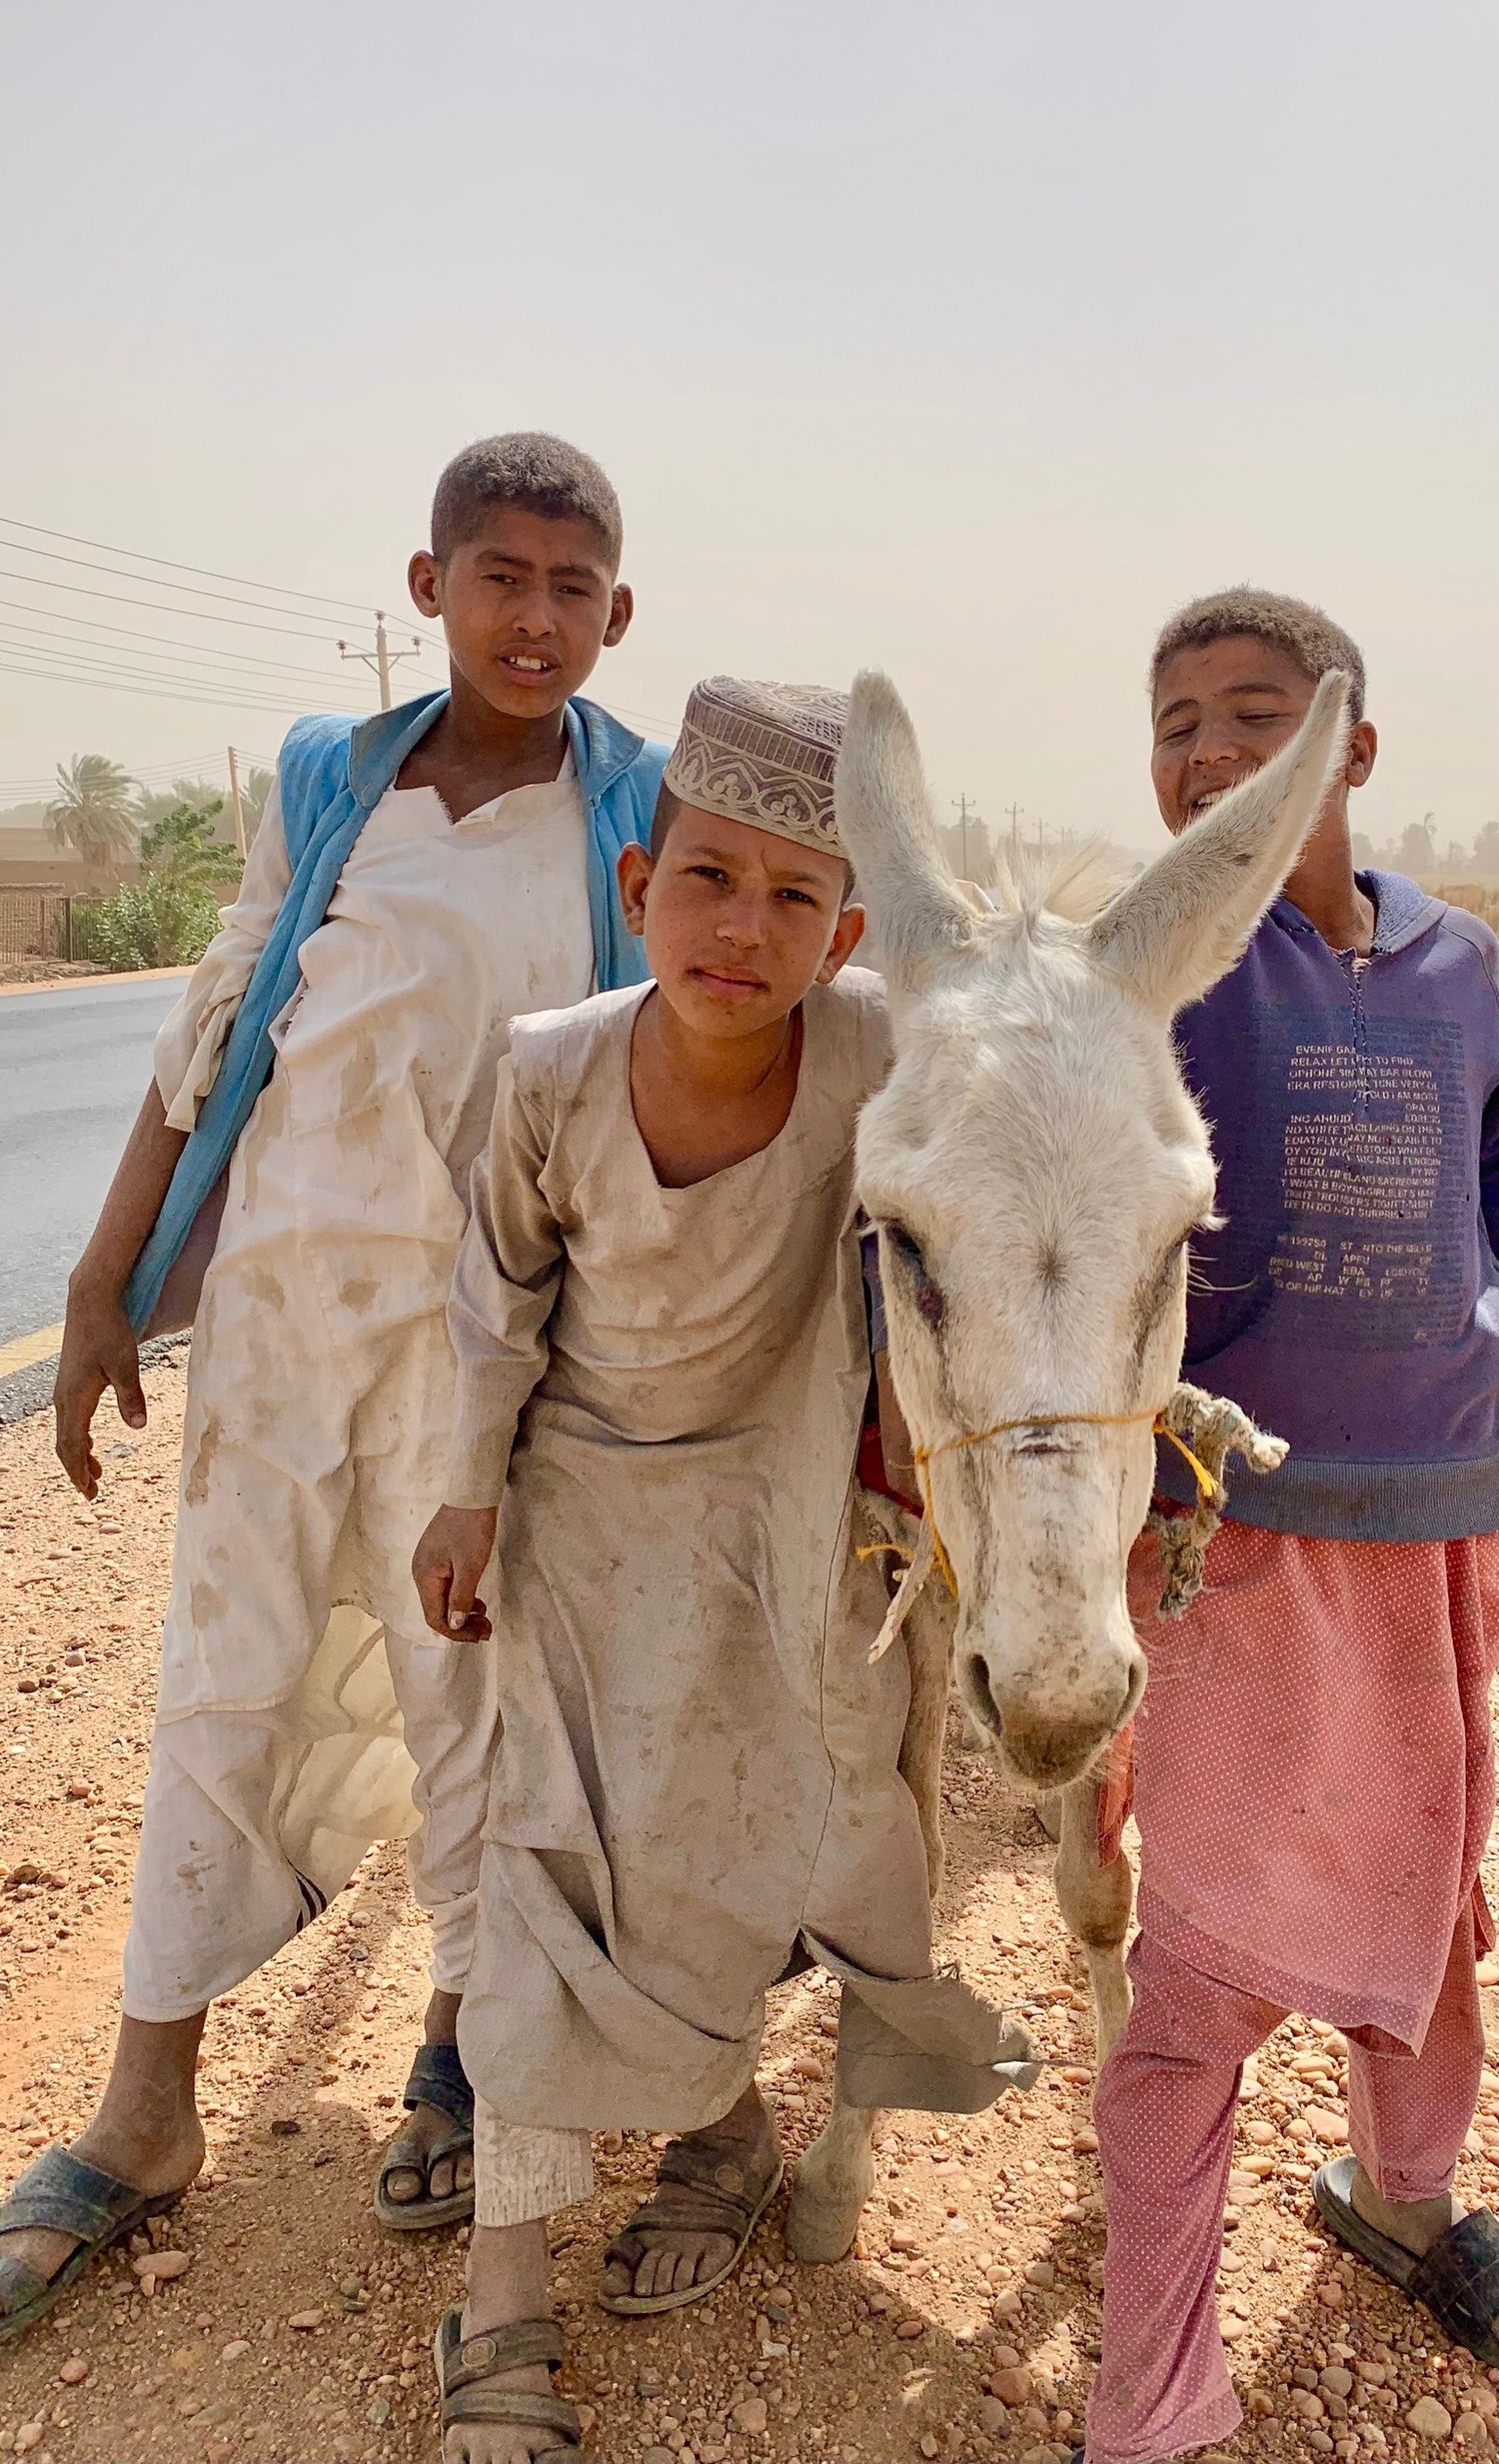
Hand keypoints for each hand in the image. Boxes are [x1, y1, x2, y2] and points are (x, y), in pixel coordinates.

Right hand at [54, 1278, 146, 1499]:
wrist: (91, 1303)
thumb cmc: (109, 1331)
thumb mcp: (126, 1364)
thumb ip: (132, 1396)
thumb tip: (138, 1427)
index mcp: (75, 1399)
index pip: (73, 1445)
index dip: (79, 1471)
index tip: (89, 1491)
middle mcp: (63, 1398)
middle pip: (65, 1445)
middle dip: (77, 1470)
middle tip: (92, 1492)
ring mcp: (64, 1391)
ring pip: (66, 1433)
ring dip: (78, 1455)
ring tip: (95, 1473)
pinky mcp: (70, 1383)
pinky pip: (69, 1420)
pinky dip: (79, 1437)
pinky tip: (91, 1442)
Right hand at [413, 1505, 497, 1638]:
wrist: (470, 1494)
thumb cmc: (471, 1528)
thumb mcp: (470, 1566)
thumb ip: (461, 1597)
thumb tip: (454, 1626)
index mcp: (425, 1578)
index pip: (435, 1619)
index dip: (457, 1633)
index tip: (480, 1636)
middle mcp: (421, 1574)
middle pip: (438, 1611)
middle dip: (462, 1625)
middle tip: (488, 1629)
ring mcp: (428, 1565)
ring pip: (443, 1600)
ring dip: (463, 1612)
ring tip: (486, 1617)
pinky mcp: (438, 1558)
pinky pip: (446, 1587)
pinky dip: (461, 1597)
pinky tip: (477, 1600)